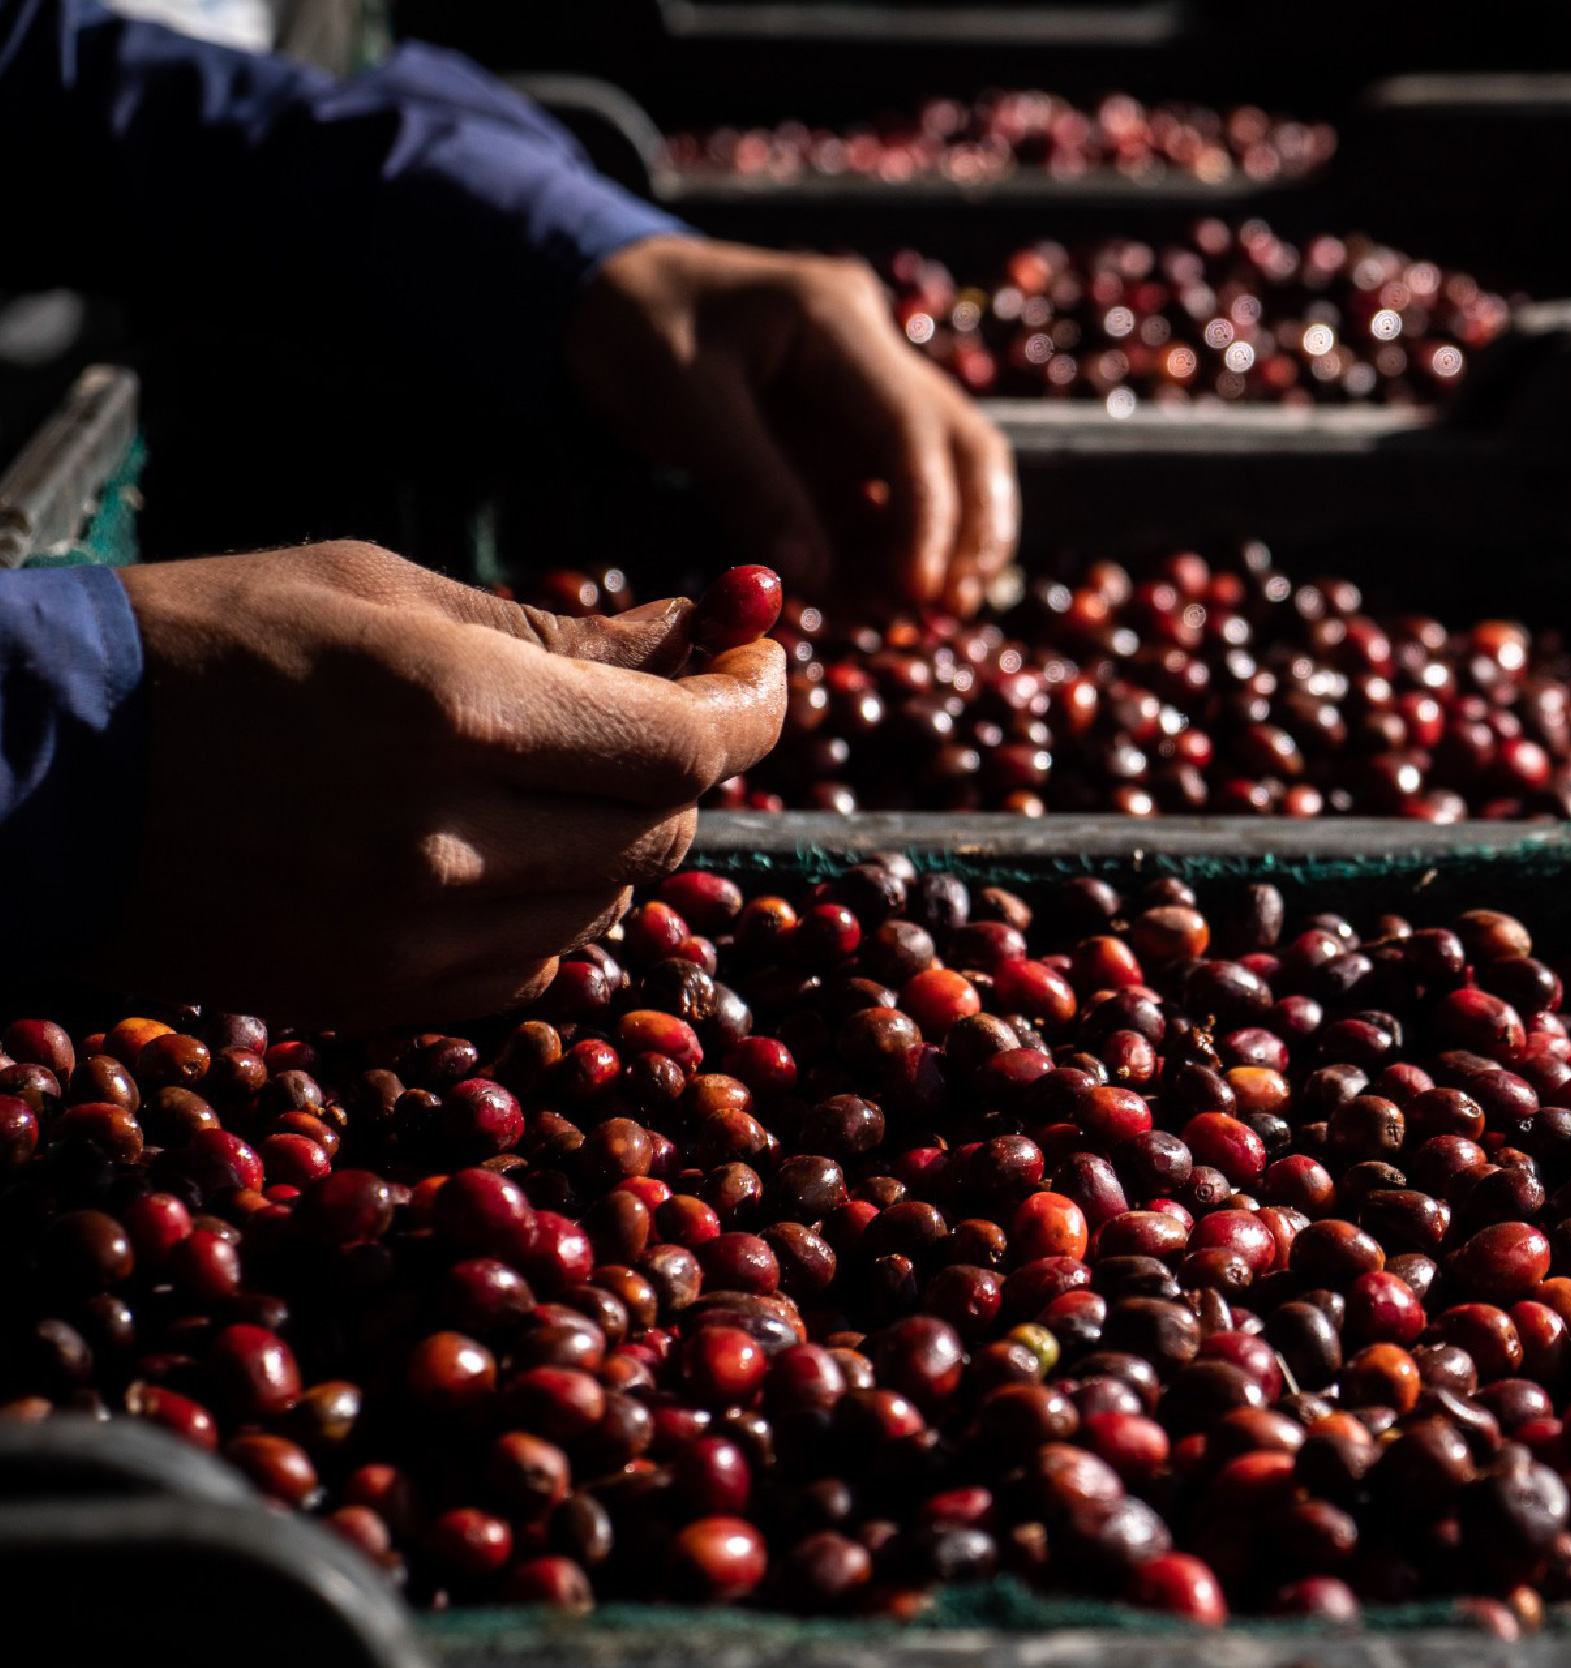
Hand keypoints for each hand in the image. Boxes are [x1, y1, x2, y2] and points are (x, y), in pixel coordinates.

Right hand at [93, 542, 784, 1024]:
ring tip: (550, 770)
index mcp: (457, 712)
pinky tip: (494, 847)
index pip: (688, 741)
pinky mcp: (382, 1000)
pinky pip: (538, 962)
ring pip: (613, 899)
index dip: (753, 706)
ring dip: (618, 834)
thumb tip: (706, 637)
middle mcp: (450, 841)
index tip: (762, 669)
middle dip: (682, 761)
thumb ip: (565, 631)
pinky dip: (553, 904)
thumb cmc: (209, 645)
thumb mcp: (391, 593)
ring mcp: (415, 939)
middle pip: (666, 825)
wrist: (34, 774)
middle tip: (657, 706)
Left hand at [565, 235, 1018, 616]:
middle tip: (949, 611)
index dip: (931, 513)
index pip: (914, 425)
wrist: (611, 292)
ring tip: (907, 617)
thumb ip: (751, 484)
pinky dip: (891, 550)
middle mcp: (875, 350)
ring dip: (942, 548)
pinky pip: (892, 497)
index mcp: (837, 321)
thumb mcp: (679, 401)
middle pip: (965, 444)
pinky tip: (868, 597)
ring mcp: (870, 392)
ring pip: (947, 473)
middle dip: (970, 532)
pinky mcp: (850, 433)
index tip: (919, 587)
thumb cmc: (637, 329)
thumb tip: (815, 576)